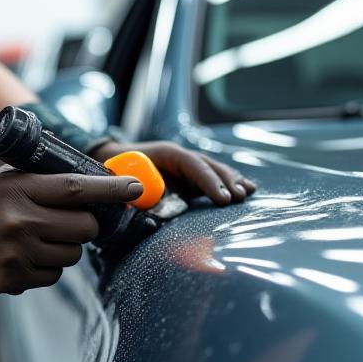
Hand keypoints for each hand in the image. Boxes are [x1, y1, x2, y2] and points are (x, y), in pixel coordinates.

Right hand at [0, 166, 143, 294]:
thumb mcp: (3, 181)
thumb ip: (43, 183)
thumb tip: (94, 187)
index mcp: (20, 189)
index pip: (76, 188)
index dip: (111, 189)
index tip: (136, 188)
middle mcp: (20, 220)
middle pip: (84, 228)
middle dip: (84, 227)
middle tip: (67, 223)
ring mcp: (16, 253)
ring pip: (72, 257)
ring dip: (63, 250)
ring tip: (36, 240)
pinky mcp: (10, 279)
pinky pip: (52, 278)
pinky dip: (44, 270)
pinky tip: (21, 258)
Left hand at [92, 140, 255, 205]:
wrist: (114, 162)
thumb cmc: (119, 171)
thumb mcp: (126, 180)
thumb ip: (140, 192)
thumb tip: (154, 207)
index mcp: (167, 154)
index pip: (193, 164)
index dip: (209, 180)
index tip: (222, 198)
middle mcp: (181, 158)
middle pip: (209, 165)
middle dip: (226, 181)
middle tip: (239, 197)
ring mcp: (187, 167)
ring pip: (215, 170)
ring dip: (232, 181)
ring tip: (248, 192)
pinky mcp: (190, 178)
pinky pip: (213, 179)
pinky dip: (229, 184)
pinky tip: (247, 190)